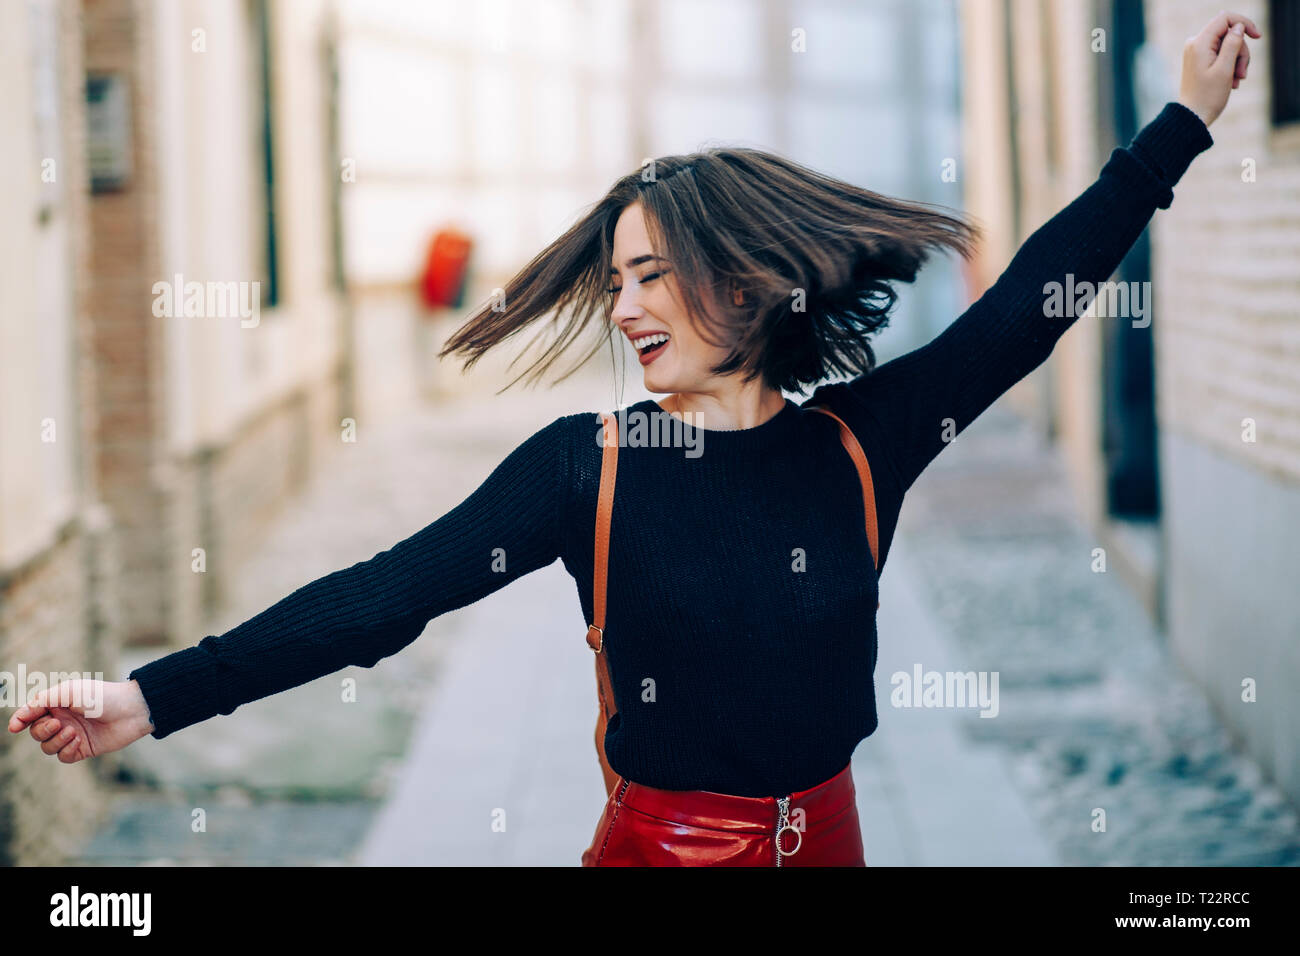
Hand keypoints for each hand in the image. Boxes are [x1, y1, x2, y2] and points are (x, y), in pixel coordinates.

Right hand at [7, 679, 154, 762]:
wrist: (131, 710)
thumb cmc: (102, 696)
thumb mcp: (70, 691)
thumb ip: (45, 700)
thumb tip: (23, 712)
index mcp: (58, 703)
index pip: (31, 714)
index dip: (19, 720)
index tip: (14, 727)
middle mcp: (63, 719)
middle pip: (37, 732)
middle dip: (43, 730)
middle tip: (59, 723)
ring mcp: (73, 735)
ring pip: (48, 747)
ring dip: (56, 741)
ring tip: (74, 732)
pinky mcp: (84, 748)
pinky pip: (64, 757)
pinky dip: (67, 751)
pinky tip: (78, 742)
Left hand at [1178, 10, 1260, 127]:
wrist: (1192, 116)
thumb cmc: (1208, 96)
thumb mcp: (1225, 69)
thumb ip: (1232, 44)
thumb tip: (1238, 26)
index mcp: (1199, 43)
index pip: (1225, 18)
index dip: (1244, 23)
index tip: (1258, 36)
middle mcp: (1195, 44)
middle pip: (1229, 34)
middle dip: (1241, 52)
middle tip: (1242, 74)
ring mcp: (1197, 52)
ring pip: (1228, 46)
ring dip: (1237, 62)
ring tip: (1236, 81)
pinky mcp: (1200, 60)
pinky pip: (1222, 55)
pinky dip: (1230, 66)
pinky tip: (1230, 82)